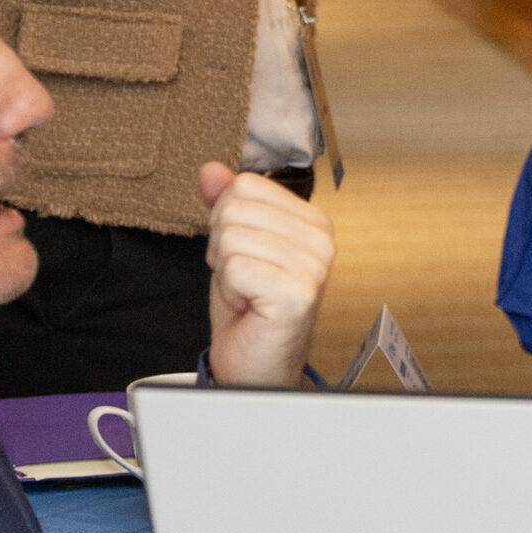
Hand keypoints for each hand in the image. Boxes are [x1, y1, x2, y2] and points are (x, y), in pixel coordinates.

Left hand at [198, 163, 335, 386]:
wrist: (255, 362)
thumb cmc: (249, 306)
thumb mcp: (232, 246)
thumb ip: (225, 204)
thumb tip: (209, 170)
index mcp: (312, 220)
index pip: (246, 185)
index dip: (226, 221)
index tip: (244, 254)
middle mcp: (321, 239)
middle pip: (234, 208)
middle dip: (222, 247)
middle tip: (244, 278)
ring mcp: (314, 266)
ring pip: (230, 237)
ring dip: (226, 271)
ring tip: (248, 292)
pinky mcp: (298, 292)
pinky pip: (235, 268)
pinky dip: (231, 291)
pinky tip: (250, 305)